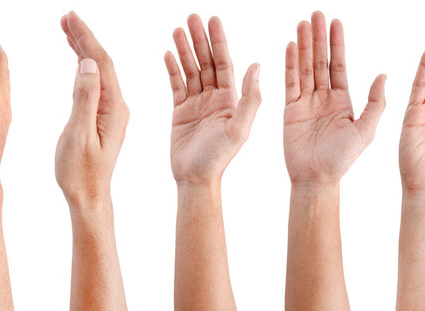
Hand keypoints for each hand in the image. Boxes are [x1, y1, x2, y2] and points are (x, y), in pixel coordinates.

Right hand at [56, 12, 128, 204]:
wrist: (89, 198)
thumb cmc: (81, 173)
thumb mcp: (79, 135)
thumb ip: (84, 99)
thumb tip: (86, 64)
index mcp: (114, 107)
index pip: (101, 63)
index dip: (86, 38)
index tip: (71, 18)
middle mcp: (117, 105)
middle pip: (102, 62)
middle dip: (85, 37)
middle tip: (66, 16)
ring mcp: (111, 111)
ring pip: (98, 71)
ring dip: (83, 48)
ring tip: (67, 28)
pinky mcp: (103, 117)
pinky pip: (94, 84)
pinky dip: (83, 66)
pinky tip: (74, 57)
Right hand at [164, 14, 260, 185]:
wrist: (196, 179)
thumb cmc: (220, 159)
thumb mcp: (240, 128)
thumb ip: (249, 98)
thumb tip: (256, 65)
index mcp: (231, 99)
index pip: (224, 62)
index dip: (218, 41)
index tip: (212, 20)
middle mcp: (215, 98)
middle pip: (206, 61)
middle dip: (199, 39)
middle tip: (191, 17)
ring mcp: (196, 104)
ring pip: (190, 70)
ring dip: (184, 49)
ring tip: (177, 29)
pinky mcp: (180, 112)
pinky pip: (176, 85)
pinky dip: (172, 69)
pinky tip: (168, 54)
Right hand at [284, 11, 385, 184]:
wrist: (317, 179)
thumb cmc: (343, 160)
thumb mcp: (367, 131)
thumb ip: (375, 103)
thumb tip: (383, 76)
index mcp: (343, 101)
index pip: (339, 65)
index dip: (337, 43)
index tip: (335, 22)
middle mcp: (323, 98)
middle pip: (320, 61)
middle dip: (318, 37)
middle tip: (315, 14)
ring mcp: (305, 103)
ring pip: (304, 68)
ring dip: (303, 46)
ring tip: (301, 24)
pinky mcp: (289, 111)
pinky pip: (289, 84)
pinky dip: (289, 65)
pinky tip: (290, 48)